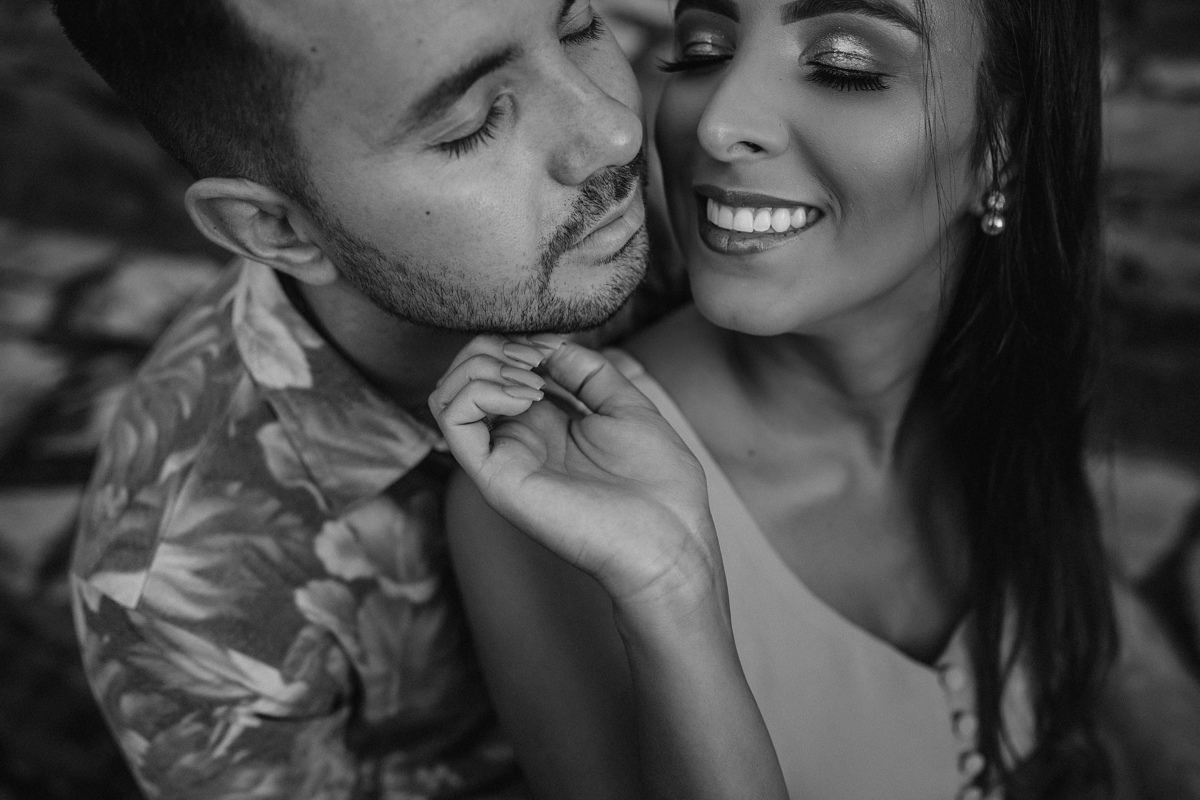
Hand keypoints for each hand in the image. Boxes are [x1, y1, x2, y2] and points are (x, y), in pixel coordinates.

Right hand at [429, 335, 722, 613]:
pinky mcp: (495, 476)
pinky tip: (527, 397)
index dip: (517, 342)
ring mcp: (503, 458)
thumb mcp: (627, 407)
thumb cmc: (659, 485)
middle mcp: (518, 440)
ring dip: (483, 366)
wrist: (668, 539)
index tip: (551, 343)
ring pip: (447, 393)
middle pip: (465, 375)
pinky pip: (452, 419)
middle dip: (494, 347)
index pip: (499, 370)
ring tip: (532, 380)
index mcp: (548, 425)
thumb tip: (550, 344)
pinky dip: (480, 390)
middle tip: (536, 358)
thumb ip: (589, 372)